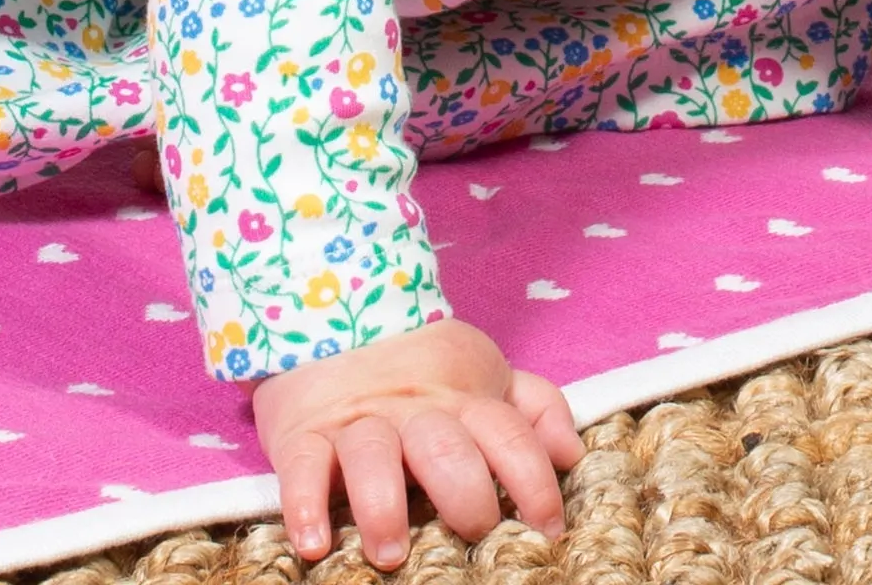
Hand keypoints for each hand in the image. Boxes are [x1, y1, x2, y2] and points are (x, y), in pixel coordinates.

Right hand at [249, 317, 581, 570]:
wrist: (331, 319)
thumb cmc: (420, 368)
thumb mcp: (483, 375)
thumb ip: (531, 409)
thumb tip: (570, 454)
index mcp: (461, 399)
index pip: (506, 433)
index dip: (533, 478)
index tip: (547, 527)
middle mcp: (413, 412)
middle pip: (444, 447)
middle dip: (464, 491)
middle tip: (473, 530)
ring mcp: (358, 422)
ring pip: (372, 455)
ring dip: (382, 503)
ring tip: (390, 551)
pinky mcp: (304, 435)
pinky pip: (302, 466)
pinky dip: (304, 503)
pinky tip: (314, 543)